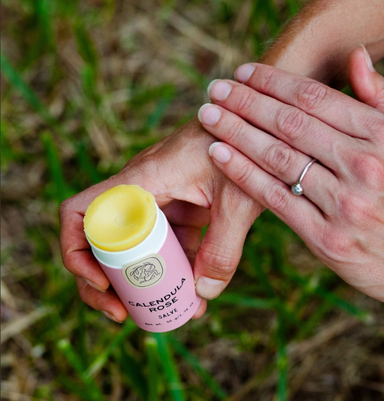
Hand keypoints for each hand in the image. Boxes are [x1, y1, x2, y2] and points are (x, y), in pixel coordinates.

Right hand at [59, 119, 261, 321]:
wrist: (251, 123)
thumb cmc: (241, 145)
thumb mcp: (236, 200)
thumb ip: (223, 248)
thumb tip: (202, 295)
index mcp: (141, 181)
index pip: (80, 212)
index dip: (77, 253)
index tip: (103, 284)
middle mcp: (140, 190)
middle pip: (103, 241)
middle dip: (110, 282)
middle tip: (130, 313)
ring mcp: (158, 199)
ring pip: (136, 245)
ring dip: (146, 280)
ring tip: (173, 310)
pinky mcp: (177, 205)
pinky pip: (164, 241)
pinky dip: (173, 267)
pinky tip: (195, 290)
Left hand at [198, 46, 383, 312]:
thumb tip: (357, 57)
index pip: (315, 98)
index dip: (273, 82)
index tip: (243, 73)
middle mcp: (365, 165)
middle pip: (290, 124)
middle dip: (246, 102)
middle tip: (215, 89)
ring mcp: (345, 203)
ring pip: (277, 158)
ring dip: (236, 132)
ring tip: (208, 117)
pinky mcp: (326, 237)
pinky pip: (275, 197)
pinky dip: (243, 174)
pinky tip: (218, 154)